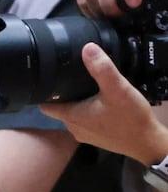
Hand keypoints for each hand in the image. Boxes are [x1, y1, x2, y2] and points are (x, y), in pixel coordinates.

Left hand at [41, 42, 167, 164]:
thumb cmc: (130, 118)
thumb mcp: (117, 89)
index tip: (48, 80)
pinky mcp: (96, 137)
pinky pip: (87, 121)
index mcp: (71, 116)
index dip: (44, 92)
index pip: (45, 105)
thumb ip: (102, 69)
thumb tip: (87, 49)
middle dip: (64, 95)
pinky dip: (90, 111)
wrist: (147, 142)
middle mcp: (73, 127)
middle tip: (71, 79)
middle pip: (60, 108)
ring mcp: (84, 134)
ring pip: (74, 114)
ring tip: (86, 88)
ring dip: (78, 103)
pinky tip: (100, 102)